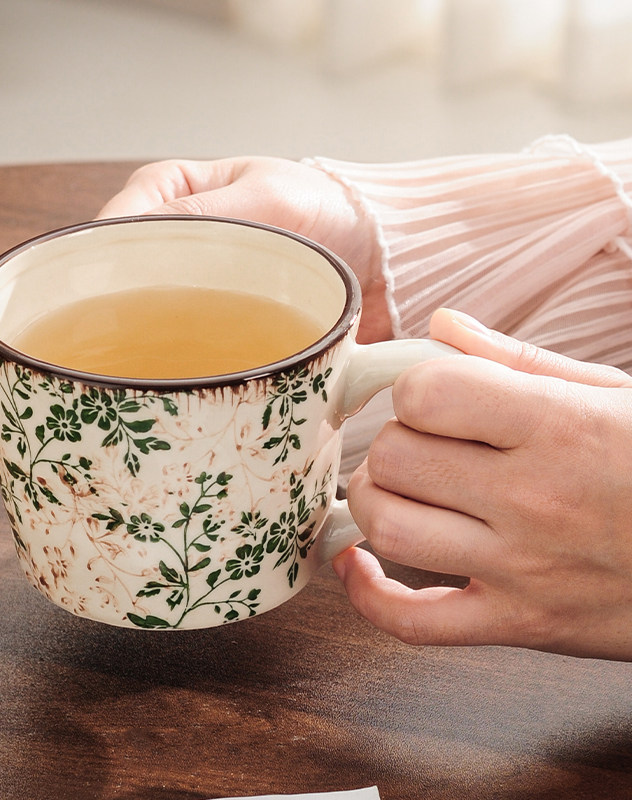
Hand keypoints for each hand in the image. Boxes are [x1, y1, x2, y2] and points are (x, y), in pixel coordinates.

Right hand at [98, 157, 391, 342]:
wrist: (381, 254)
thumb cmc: (329, 207)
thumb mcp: (267, 198)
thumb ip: (205, 214)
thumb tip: (137, 239)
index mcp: (171, 193)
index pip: (111, 229)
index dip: (97, 267)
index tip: (99, 303)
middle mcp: (174, 241)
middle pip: (120, 280)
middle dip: (115, 314)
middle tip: (118, 349)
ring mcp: (194, 286)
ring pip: (146, 316)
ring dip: (147, 343)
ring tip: (149, 370)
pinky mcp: (218, 323)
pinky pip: (185, 343)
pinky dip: (182, 360)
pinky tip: (185, 377)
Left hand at [334, 308, 631, 659]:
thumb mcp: (615, 395)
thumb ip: (518, 359)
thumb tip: (441, 326)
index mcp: (558, 426)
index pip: (425, 392)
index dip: (413, 387)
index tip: (430, 396)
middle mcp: (534, 498)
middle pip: (394, 456)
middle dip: (394, 441)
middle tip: (425, 445)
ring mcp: (523, 570)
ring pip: (388, 526)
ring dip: (376, 501)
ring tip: (405, 490)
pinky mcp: (520, 624)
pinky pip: (413, 624)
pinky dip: (368, 597)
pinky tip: (356, 564)